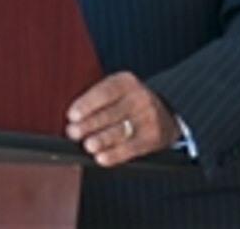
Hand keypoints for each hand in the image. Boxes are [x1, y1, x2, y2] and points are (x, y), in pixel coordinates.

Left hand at [65, 71, 180, 166]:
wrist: (167, 109)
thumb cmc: (129, 100)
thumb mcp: (117, 89)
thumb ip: (97, 98)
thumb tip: (72, 118)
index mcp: (126, 82)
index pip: (105, 92)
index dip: (87, 104)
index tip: (72, 115)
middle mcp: (138, 98)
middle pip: (110, 113)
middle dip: (89, 124)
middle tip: (73, 132)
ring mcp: (147, 118)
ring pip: (120, 131)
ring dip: (102, 139)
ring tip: (88, 145)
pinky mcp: (152, 138)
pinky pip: (131, 148)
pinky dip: (114, 155)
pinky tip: (102, 158)